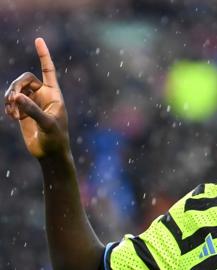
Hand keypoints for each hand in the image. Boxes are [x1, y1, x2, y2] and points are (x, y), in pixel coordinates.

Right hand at [4, 38, 69, 157]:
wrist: (50, 153)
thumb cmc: (55, 138)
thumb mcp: (47, 124)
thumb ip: (32, 110)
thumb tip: (16, 96)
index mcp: (54, 94)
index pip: (48, 69)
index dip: (43, 55)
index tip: (38, 39)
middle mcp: (43, 95)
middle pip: (24, 78)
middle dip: (16, 86)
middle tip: (12, 99)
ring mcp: (32, 102)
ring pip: (15, 89)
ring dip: (10, 98)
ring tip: (14, 114)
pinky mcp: (23, 111)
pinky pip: (11, 101)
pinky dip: (9, 107)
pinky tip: (13, 117)